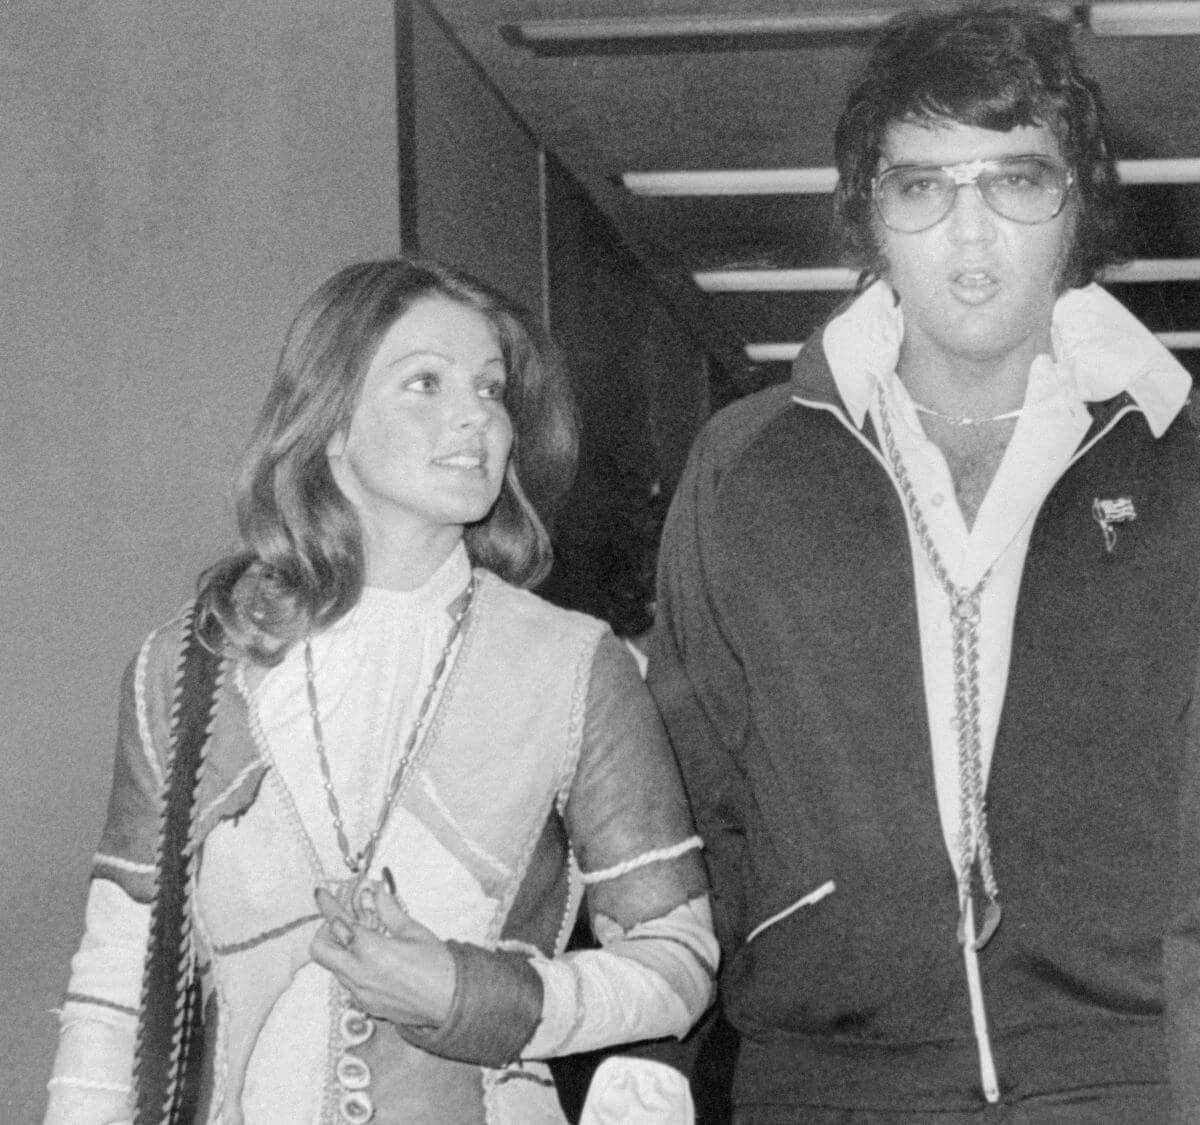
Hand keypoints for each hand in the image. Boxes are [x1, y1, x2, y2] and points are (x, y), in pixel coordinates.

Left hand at [310, 881, 455, 1027]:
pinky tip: (374, 963)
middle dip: (325, 932)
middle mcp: (358, 973)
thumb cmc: (437, 963)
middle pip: (320, 951)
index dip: (327, 905)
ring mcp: (360, 993)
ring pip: (333, 968)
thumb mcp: (414, 930)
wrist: (451, 1002)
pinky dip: (352, 968)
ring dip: (340, 951)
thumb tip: (377, 890)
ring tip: (362, 940)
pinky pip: (348, 983)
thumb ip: (389, 910)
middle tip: (343, 923)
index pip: (337, 923)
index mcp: (370, 950)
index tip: (321, 893)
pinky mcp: (367, 1006)